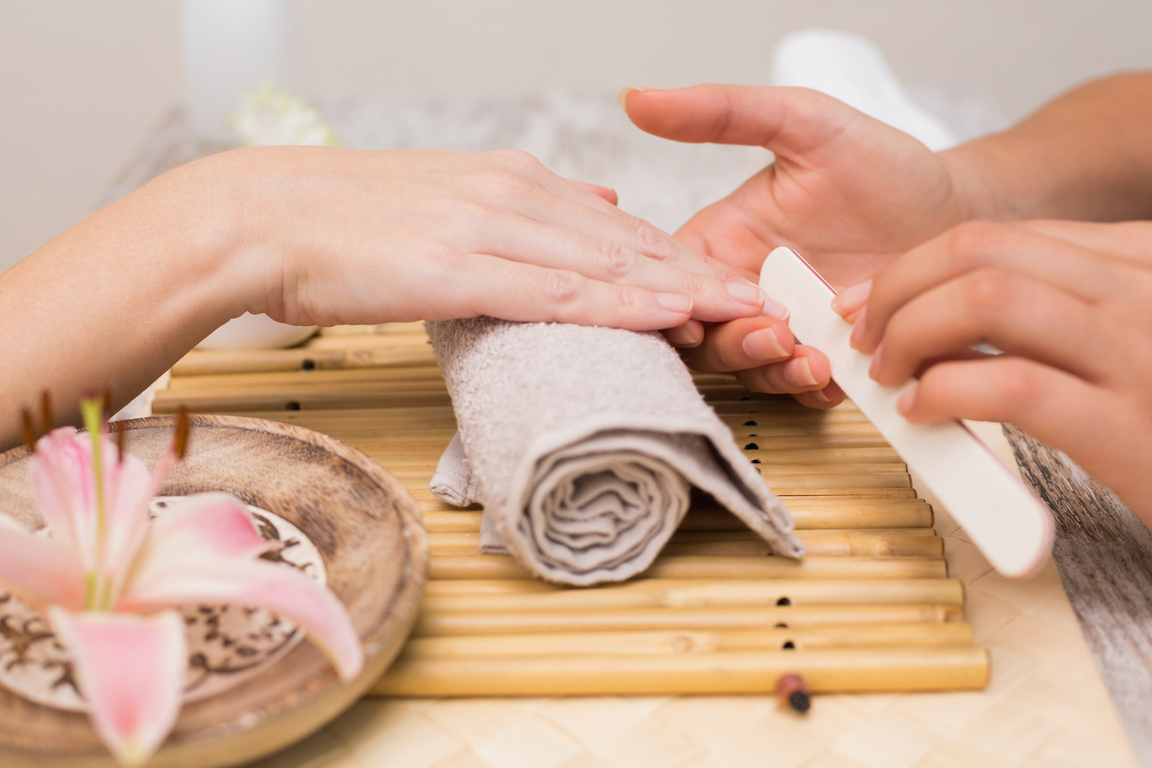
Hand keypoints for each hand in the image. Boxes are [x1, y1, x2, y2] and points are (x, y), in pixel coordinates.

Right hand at [222, 145, 767, 329]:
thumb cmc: (344, 223)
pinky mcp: (459, 267)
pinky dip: (617, 306)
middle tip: (761, 304)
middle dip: (698, 276)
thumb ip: (525, 205)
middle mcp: (510, 195)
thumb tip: (598, 202)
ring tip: (738, 316)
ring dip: (677, 292)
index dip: (673, 258)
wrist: (266, 216)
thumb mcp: (445, 196)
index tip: (724, 284)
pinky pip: (555, 290)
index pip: (610, 225)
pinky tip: (662, 318)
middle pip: (624, 243)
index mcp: (508, 180)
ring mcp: (488, 229)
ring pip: (603, 264)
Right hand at [622, 85, 974, 404]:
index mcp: (721, 242)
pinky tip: (836, 374)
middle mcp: (745, 291)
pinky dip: (811, 388)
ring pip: (746, 369)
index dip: (671, 299)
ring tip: (811, 357)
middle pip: (701, 336)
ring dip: (769, 369)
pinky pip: (801, 389)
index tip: (694, 308)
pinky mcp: (826, 360)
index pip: (671, 278)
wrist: (962, 211)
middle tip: (773, 331)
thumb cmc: (885, 166)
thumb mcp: (805, 123)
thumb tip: (639, 97)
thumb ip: (724, 112)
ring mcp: (785, 329)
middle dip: (727, 343)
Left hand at [841, 219, 1151, 525]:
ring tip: (891, 376)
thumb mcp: (1125, 340)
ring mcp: (1139, 351)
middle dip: (899, 289)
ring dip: (911, 332)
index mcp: (1138, 261)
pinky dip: (943, 392)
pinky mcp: (1129, 425)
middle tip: (867, 339)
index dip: (913, 267)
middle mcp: (1141, 289)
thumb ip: (1052, 316)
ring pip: (987, 296)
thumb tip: (940, 314)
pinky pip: (1009, 384)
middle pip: (980, 252)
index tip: (869, 302)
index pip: (997, 238)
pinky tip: (923, 413)